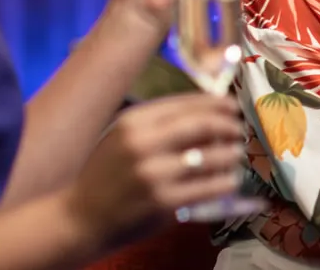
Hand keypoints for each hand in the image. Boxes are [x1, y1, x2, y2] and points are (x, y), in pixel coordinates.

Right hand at [64, 93, 245, 246]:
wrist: (80, 217)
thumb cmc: (107, 174)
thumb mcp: (123, 137)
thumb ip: (159, 124)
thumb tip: (209, 112)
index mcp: (133, 121)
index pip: (187, 103)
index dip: (217, 103)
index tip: (233, 106)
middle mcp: (143, 143)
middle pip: (204, 124)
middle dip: (229, 126)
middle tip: (239, 131)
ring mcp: (153, 173)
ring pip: (212, 156)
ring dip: (232, 154)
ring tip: (236, 155)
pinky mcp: (163, 201)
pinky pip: (208, 187)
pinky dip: (225, 182)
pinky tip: (230, 181)